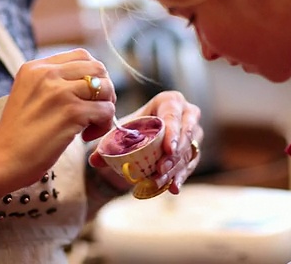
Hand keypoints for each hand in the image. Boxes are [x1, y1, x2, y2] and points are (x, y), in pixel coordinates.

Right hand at [0, 49, 115, 198]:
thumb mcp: (28, 96)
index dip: (92, 75)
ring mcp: (61, 91)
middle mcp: (47, 73)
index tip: (87, 96)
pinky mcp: (72, 112)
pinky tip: (85, 136)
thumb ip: (52, 84)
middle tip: (95, 112)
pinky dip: (103, 125)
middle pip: (97, 68)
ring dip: (106, 108)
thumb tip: (89, 84)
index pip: (81, 56)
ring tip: (90, 126)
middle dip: (104, 90)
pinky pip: (106, 110)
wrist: (0, 161)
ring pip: (105, 88)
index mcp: (35, 67)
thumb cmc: (16, 137)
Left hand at [88, 91, 202, 193]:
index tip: (168, 150)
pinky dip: (180, 177)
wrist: (144, 136)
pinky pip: (191, 164)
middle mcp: (187, 114)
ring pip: (188, 152)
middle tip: (160, 169)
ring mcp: (194, 133)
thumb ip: (107, 143)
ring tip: (158, 181)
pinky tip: (173, 188)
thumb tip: (95, 159)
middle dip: (174, 154)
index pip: (173, 115)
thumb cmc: (135, 127)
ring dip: (174, 168)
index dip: (173, 132)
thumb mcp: (121, 132)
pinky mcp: (195, 150)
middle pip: (186, 135)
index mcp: (170, 101)